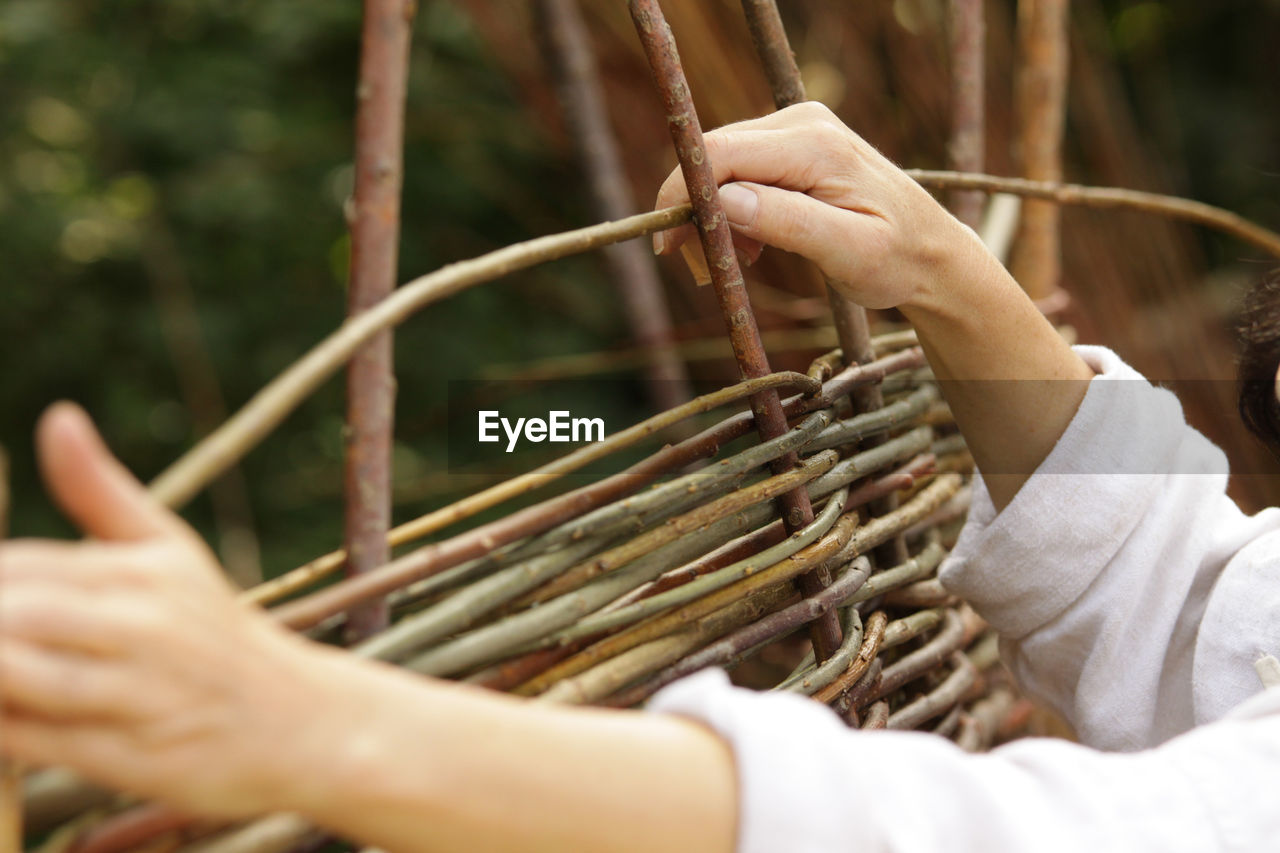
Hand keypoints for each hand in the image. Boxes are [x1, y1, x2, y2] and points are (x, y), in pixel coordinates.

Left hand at [0, 404, 332, 816]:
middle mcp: (142, 628)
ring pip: (14, 675)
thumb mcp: (170, 551)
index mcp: (143, 572)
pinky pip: (31, 742)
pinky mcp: (129, 758)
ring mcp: (136, 696)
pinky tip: (5, 711)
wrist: (297, 719)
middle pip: (11, 614)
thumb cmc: (215, 630)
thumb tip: (57, 415)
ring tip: (4, 667)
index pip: (16, 566)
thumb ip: (100, 490)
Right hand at [653, 101, 980, 309]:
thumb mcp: (849, 253)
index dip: (681, 195)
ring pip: (722, 164)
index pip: (719, 153)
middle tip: (700, 269)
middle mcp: (803, 123)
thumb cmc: (897, 259)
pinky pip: (741, 171)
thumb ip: (788, 223)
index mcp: (815, 146)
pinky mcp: (795, 144)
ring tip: (737, 265)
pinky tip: (753, 248)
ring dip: (714, 217)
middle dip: (695, 212)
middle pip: (714, 155)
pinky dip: (733, 211)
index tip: (670, 246)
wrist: (932, 253)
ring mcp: (799, 129)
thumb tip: (725, 201)